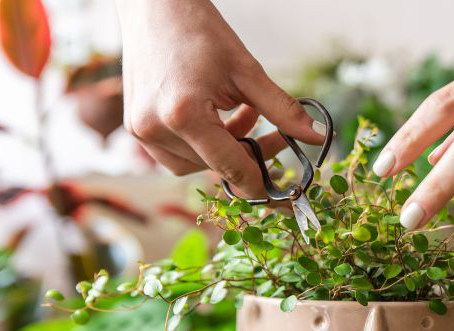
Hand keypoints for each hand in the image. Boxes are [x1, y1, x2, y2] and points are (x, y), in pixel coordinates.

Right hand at [115, 0, 325, 197]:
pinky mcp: (136, 128)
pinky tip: (218, 117)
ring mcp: (141, 131)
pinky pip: (175, 155)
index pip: (230, 166)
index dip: (259, 182)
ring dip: (224, 150)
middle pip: (214, 166)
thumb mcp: (247, 71)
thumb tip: (316, 137)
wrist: (154, 7)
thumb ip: (282, 110)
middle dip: (247, 156)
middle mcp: (156, 129)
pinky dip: (202, 145)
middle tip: (275, 137)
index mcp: (185, 115)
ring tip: (244, 115)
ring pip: (194, 165)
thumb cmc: (199, 30)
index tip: (281, 189)